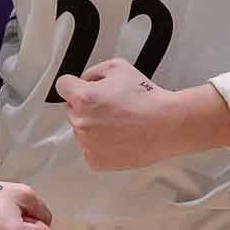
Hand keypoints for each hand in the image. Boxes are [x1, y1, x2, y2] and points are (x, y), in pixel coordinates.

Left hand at [56, 58, 229, 170]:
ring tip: (120, 123)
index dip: (74, 84)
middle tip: (112, 107)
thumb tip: (84, 81)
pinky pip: (91, 149)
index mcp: (83, 98)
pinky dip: (101, 145)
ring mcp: (88, 144)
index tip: (82, 88)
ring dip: (93, 127)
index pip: (62, 86)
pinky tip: (119, 137)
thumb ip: (93, 72)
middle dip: (86, 107)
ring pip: (82, 131)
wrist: (167, 125)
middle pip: (72, 110)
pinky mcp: (96, 161)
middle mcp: (81, 122)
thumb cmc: (146, 97)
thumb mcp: (118, 67)